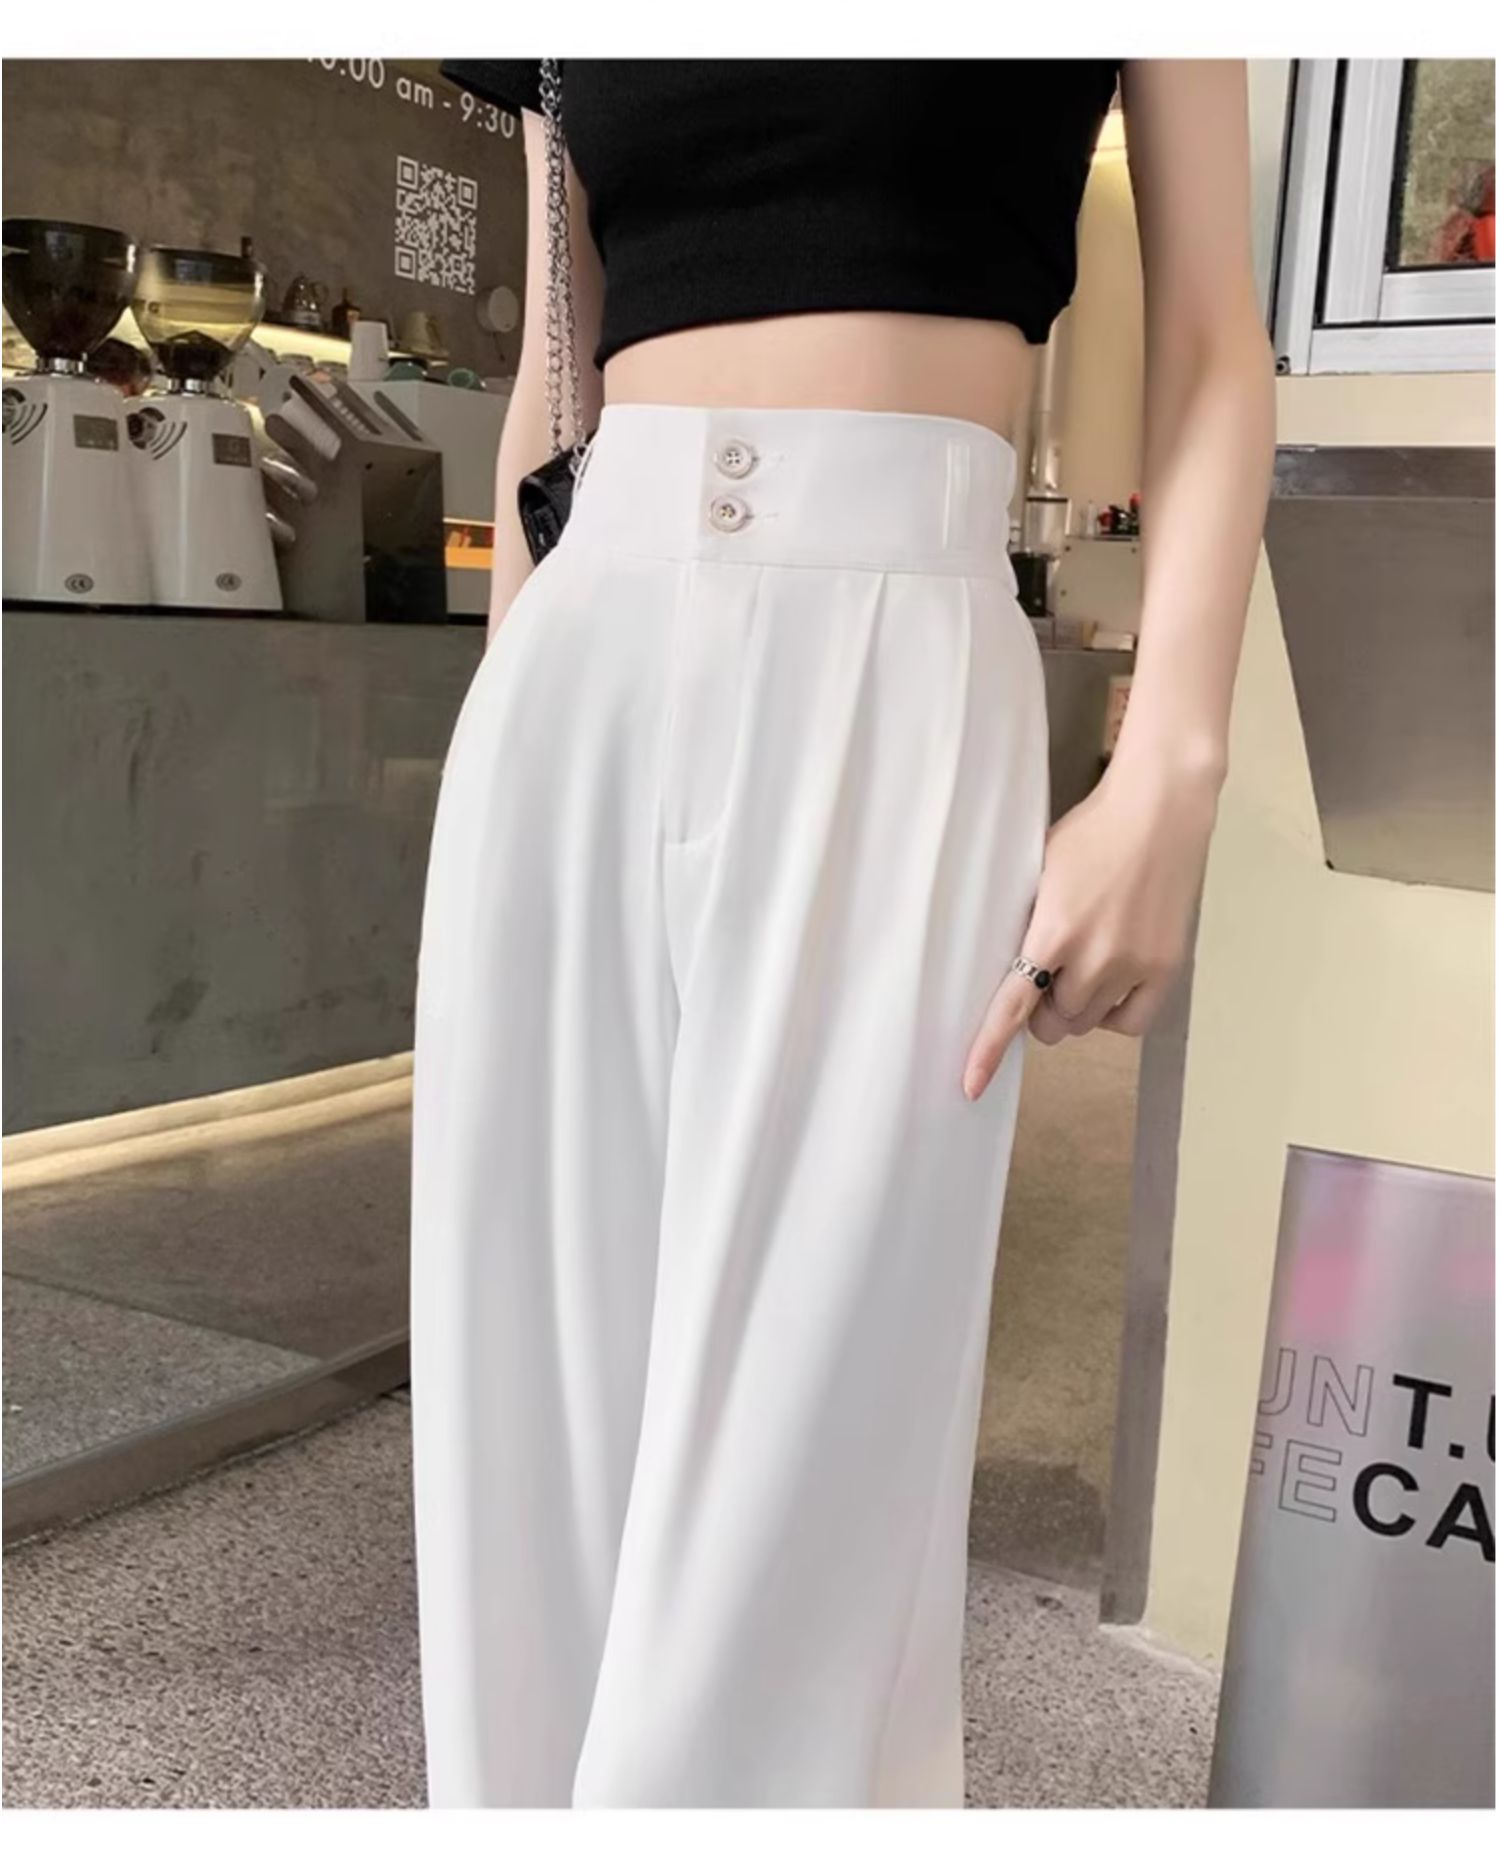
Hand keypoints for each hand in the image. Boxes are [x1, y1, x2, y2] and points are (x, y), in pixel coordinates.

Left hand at [962, 750, 1221, 1099]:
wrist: (1160, 810)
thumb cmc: (1092, 834)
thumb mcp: (1040, 874)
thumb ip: (1025, 926)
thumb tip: (1008, 973)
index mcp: (1053, 930)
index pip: (1013, 1005)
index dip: (989, 1049)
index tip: (971, 1085)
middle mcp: (1096, 956)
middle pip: (1053, 1023)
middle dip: (1044, 1009)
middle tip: (1049, 974)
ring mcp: (1135, 964)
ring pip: (1088, 1024)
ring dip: (1076, 1008)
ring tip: (1083, 966)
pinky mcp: (1167, 966)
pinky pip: (1131, 1022)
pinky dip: (1114, 1013)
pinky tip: (1111, 985)